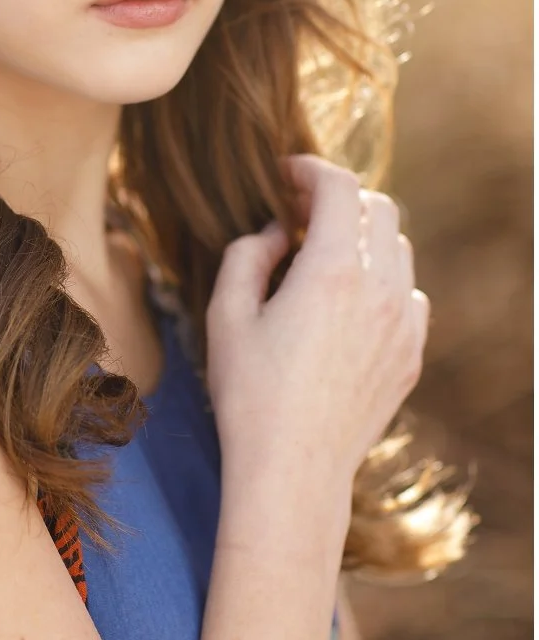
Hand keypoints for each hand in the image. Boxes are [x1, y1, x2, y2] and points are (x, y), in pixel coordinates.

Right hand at [205, 154, 428, 489]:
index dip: (309, 169)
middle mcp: (380, 289)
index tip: (285, 176)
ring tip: (323, 257)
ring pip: (399, 249)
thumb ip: (249, 254)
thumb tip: (278, 232)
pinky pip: (410, 294)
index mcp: (332, 271)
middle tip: (301, 213)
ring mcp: (404, 324)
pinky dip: (383, 281)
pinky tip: (348, 304)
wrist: (293, 470)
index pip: (339, 187)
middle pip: (380, 208)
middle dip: (340, 198)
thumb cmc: (250, 394)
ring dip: (364, 238)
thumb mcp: (227, 314)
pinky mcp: (411, 354)